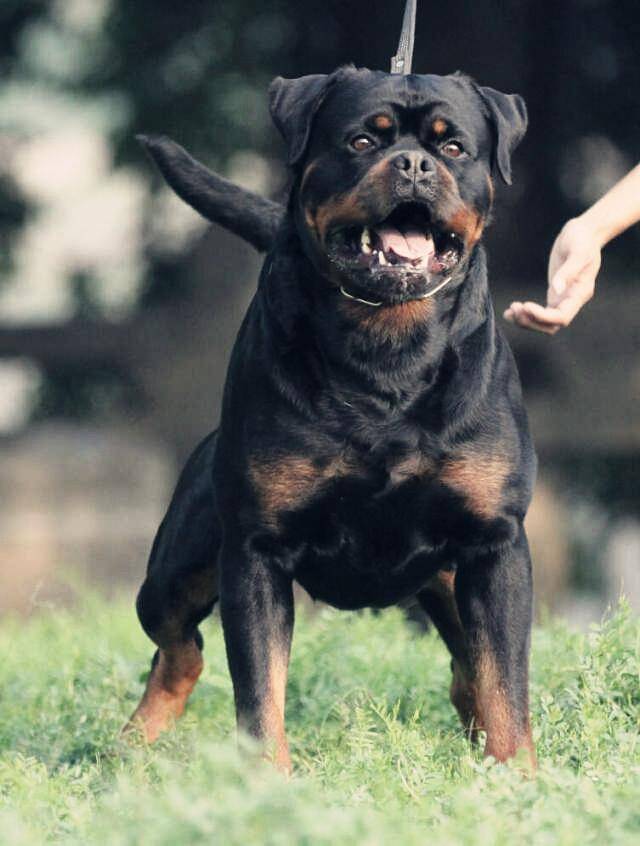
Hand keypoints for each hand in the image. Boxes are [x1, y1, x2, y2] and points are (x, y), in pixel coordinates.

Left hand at [504, 217, 601, 333]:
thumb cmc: (583, 240)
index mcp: (580, 293)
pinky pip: (539, 312)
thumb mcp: (578, 252)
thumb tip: (556, 289)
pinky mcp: (554, 294)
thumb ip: (567, 271)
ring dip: (526, 320)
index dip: (543, 317)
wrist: (584, 233)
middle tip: (514, 308)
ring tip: (510, 311)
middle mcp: (572, 301)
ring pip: (543, 322)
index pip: (562, 317)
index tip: (526, 306)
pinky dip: (525, 315)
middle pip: (550, 325)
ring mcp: (562, 299)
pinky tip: (510, 312)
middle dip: (531, 321)